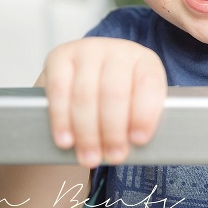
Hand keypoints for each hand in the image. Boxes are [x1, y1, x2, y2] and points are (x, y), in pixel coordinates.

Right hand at [36, 37, 166, 168]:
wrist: (82, 76)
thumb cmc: (117, 97)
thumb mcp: (135, 103)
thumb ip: (138, 121)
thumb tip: (135, 148)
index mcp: (145, 61)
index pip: (149, 84)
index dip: (144, 114)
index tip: (139, 140)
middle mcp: (118, 51)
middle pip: (115, 93)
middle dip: (113, 131)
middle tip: (113, 156)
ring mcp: (87, 50)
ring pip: (86, 95)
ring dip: (87, 132)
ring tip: (89, 157)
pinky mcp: (59, 56)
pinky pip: (59, 90)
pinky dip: (61, 119)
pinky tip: (66, 139)